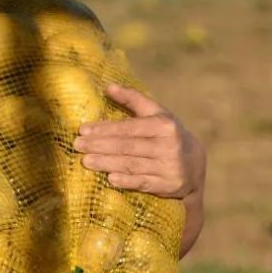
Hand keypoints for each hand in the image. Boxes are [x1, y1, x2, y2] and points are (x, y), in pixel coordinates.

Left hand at [73, 84, 205, 198]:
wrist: (194, 164)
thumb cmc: (166, 134)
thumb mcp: (156, 114)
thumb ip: (133, 99)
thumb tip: (109, 86)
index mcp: (164, 125)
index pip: (129, 127)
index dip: (105, 129)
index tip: (82, 129)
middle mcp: (168, 146)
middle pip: (127, 146)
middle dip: (100, 146)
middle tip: (77, 145)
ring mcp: (169, 167)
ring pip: (132, 165)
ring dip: (106, 163)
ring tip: (85, 161)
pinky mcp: (168, 186)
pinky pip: (143, 183)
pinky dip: (127, 181)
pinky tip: (110, 178)